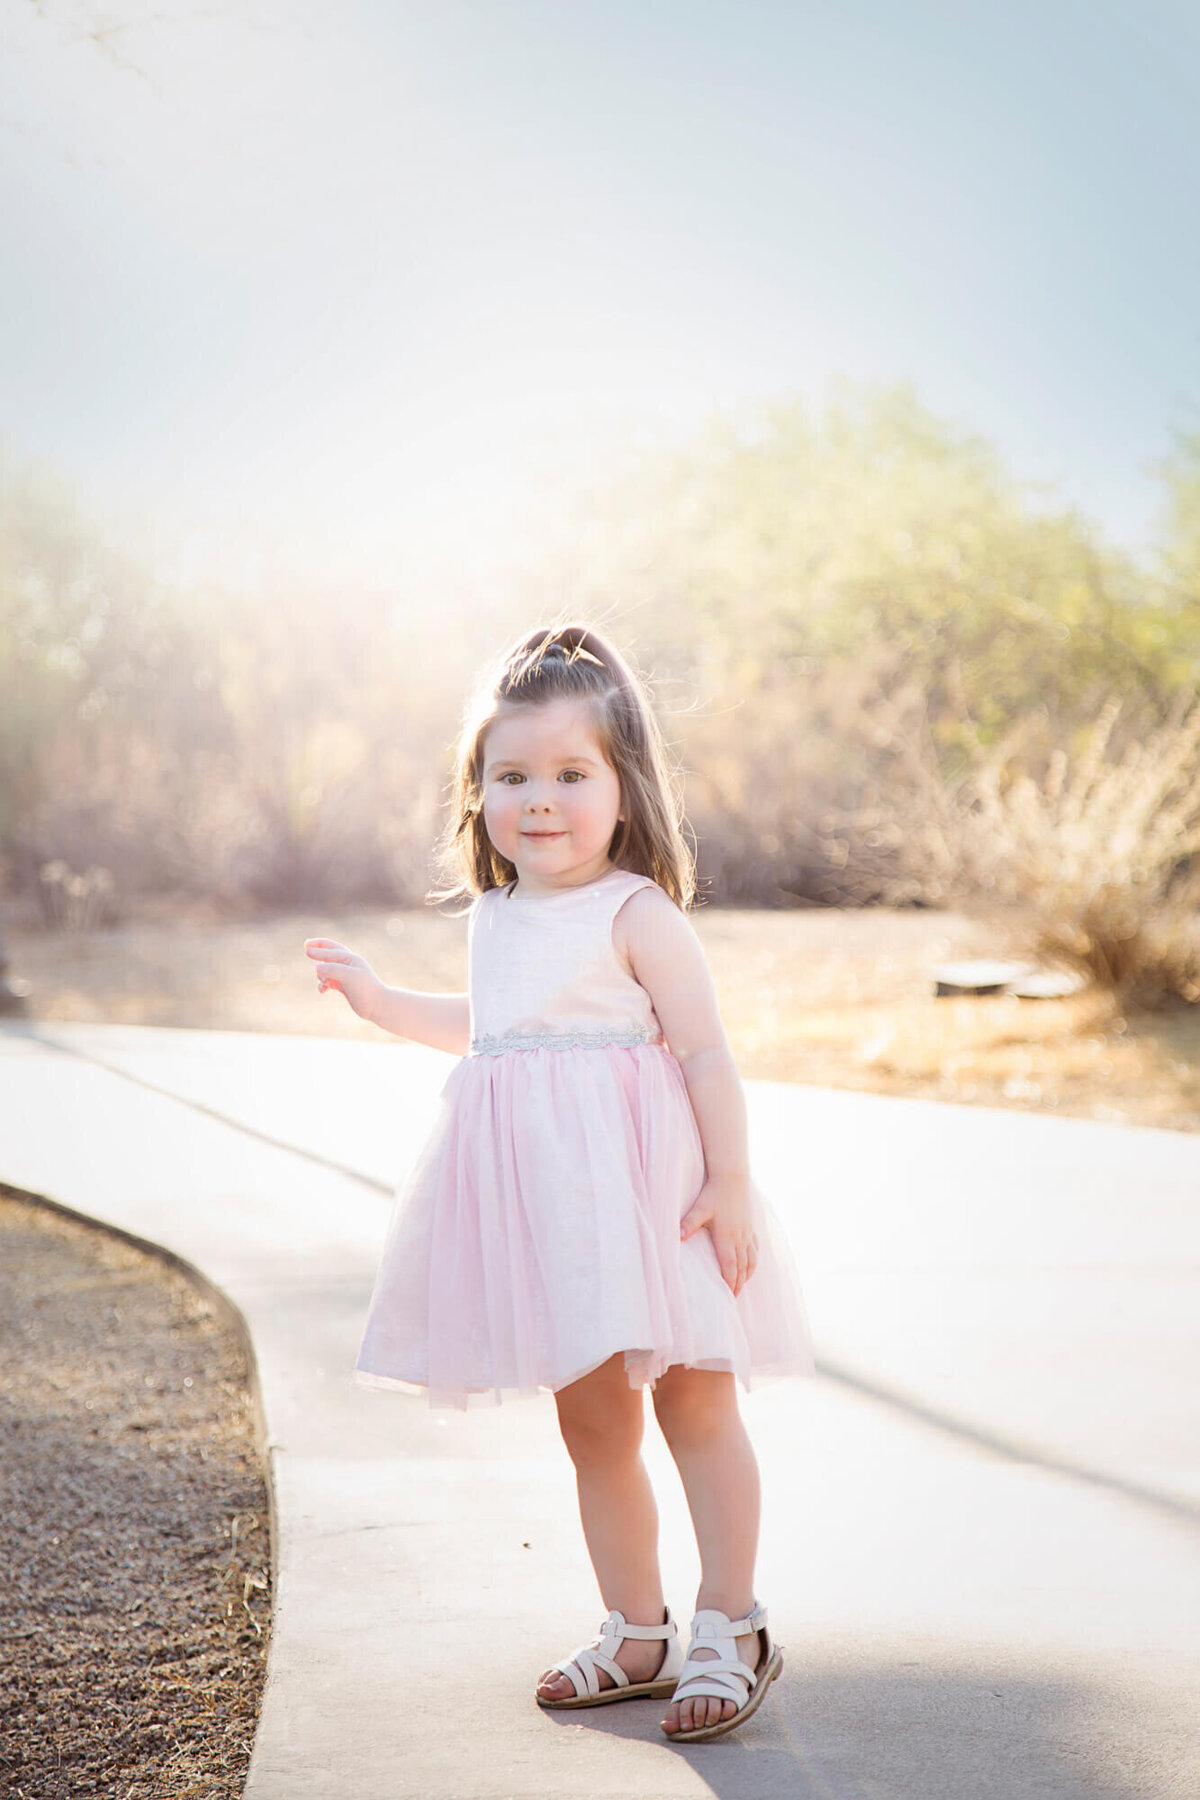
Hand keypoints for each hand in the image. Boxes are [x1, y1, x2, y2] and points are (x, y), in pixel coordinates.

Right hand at [303, 938, 384, 1024]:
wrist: (377, 1006)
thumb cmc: (365, 989)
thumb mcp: (348, 976)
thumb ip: (332, 969)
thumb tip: (316, 968)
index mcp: (351, 958)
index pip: (331, 950)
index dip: (318, 949)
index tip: (306, 950)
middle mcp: (348, 965)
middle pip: (329, 953)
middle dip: (318, 949)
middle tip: (306, 945)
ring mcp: (346, 976)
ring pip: (327, 969)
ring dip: (321, 974)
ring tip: (325, 982)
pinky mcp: (344, 986)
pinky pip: (329, 982)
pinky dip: (323, 985)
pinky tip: (323, 991)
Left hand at [679, 1174, 759, 1296]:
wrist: (732, 1178)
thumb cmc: (714, 1194)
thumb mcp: (699, 1209)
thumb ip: (689, 1224)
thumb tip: (677, 1237)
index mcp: (727, 1237)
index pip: (730, 1267)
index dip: (730, 1283)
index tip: (728, 1297)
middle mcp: (740, 1238)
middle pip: (742, 1267)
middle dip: (738, 1284)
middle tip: (734, 1298)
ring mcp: (747, 1233)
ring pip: (751, 1260)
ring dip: (747, 1274)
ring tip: (742, 1285)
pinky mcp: (750, 1226)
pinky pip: (755, 1248)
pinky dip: (753, 1260)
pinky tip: (750, 1264)